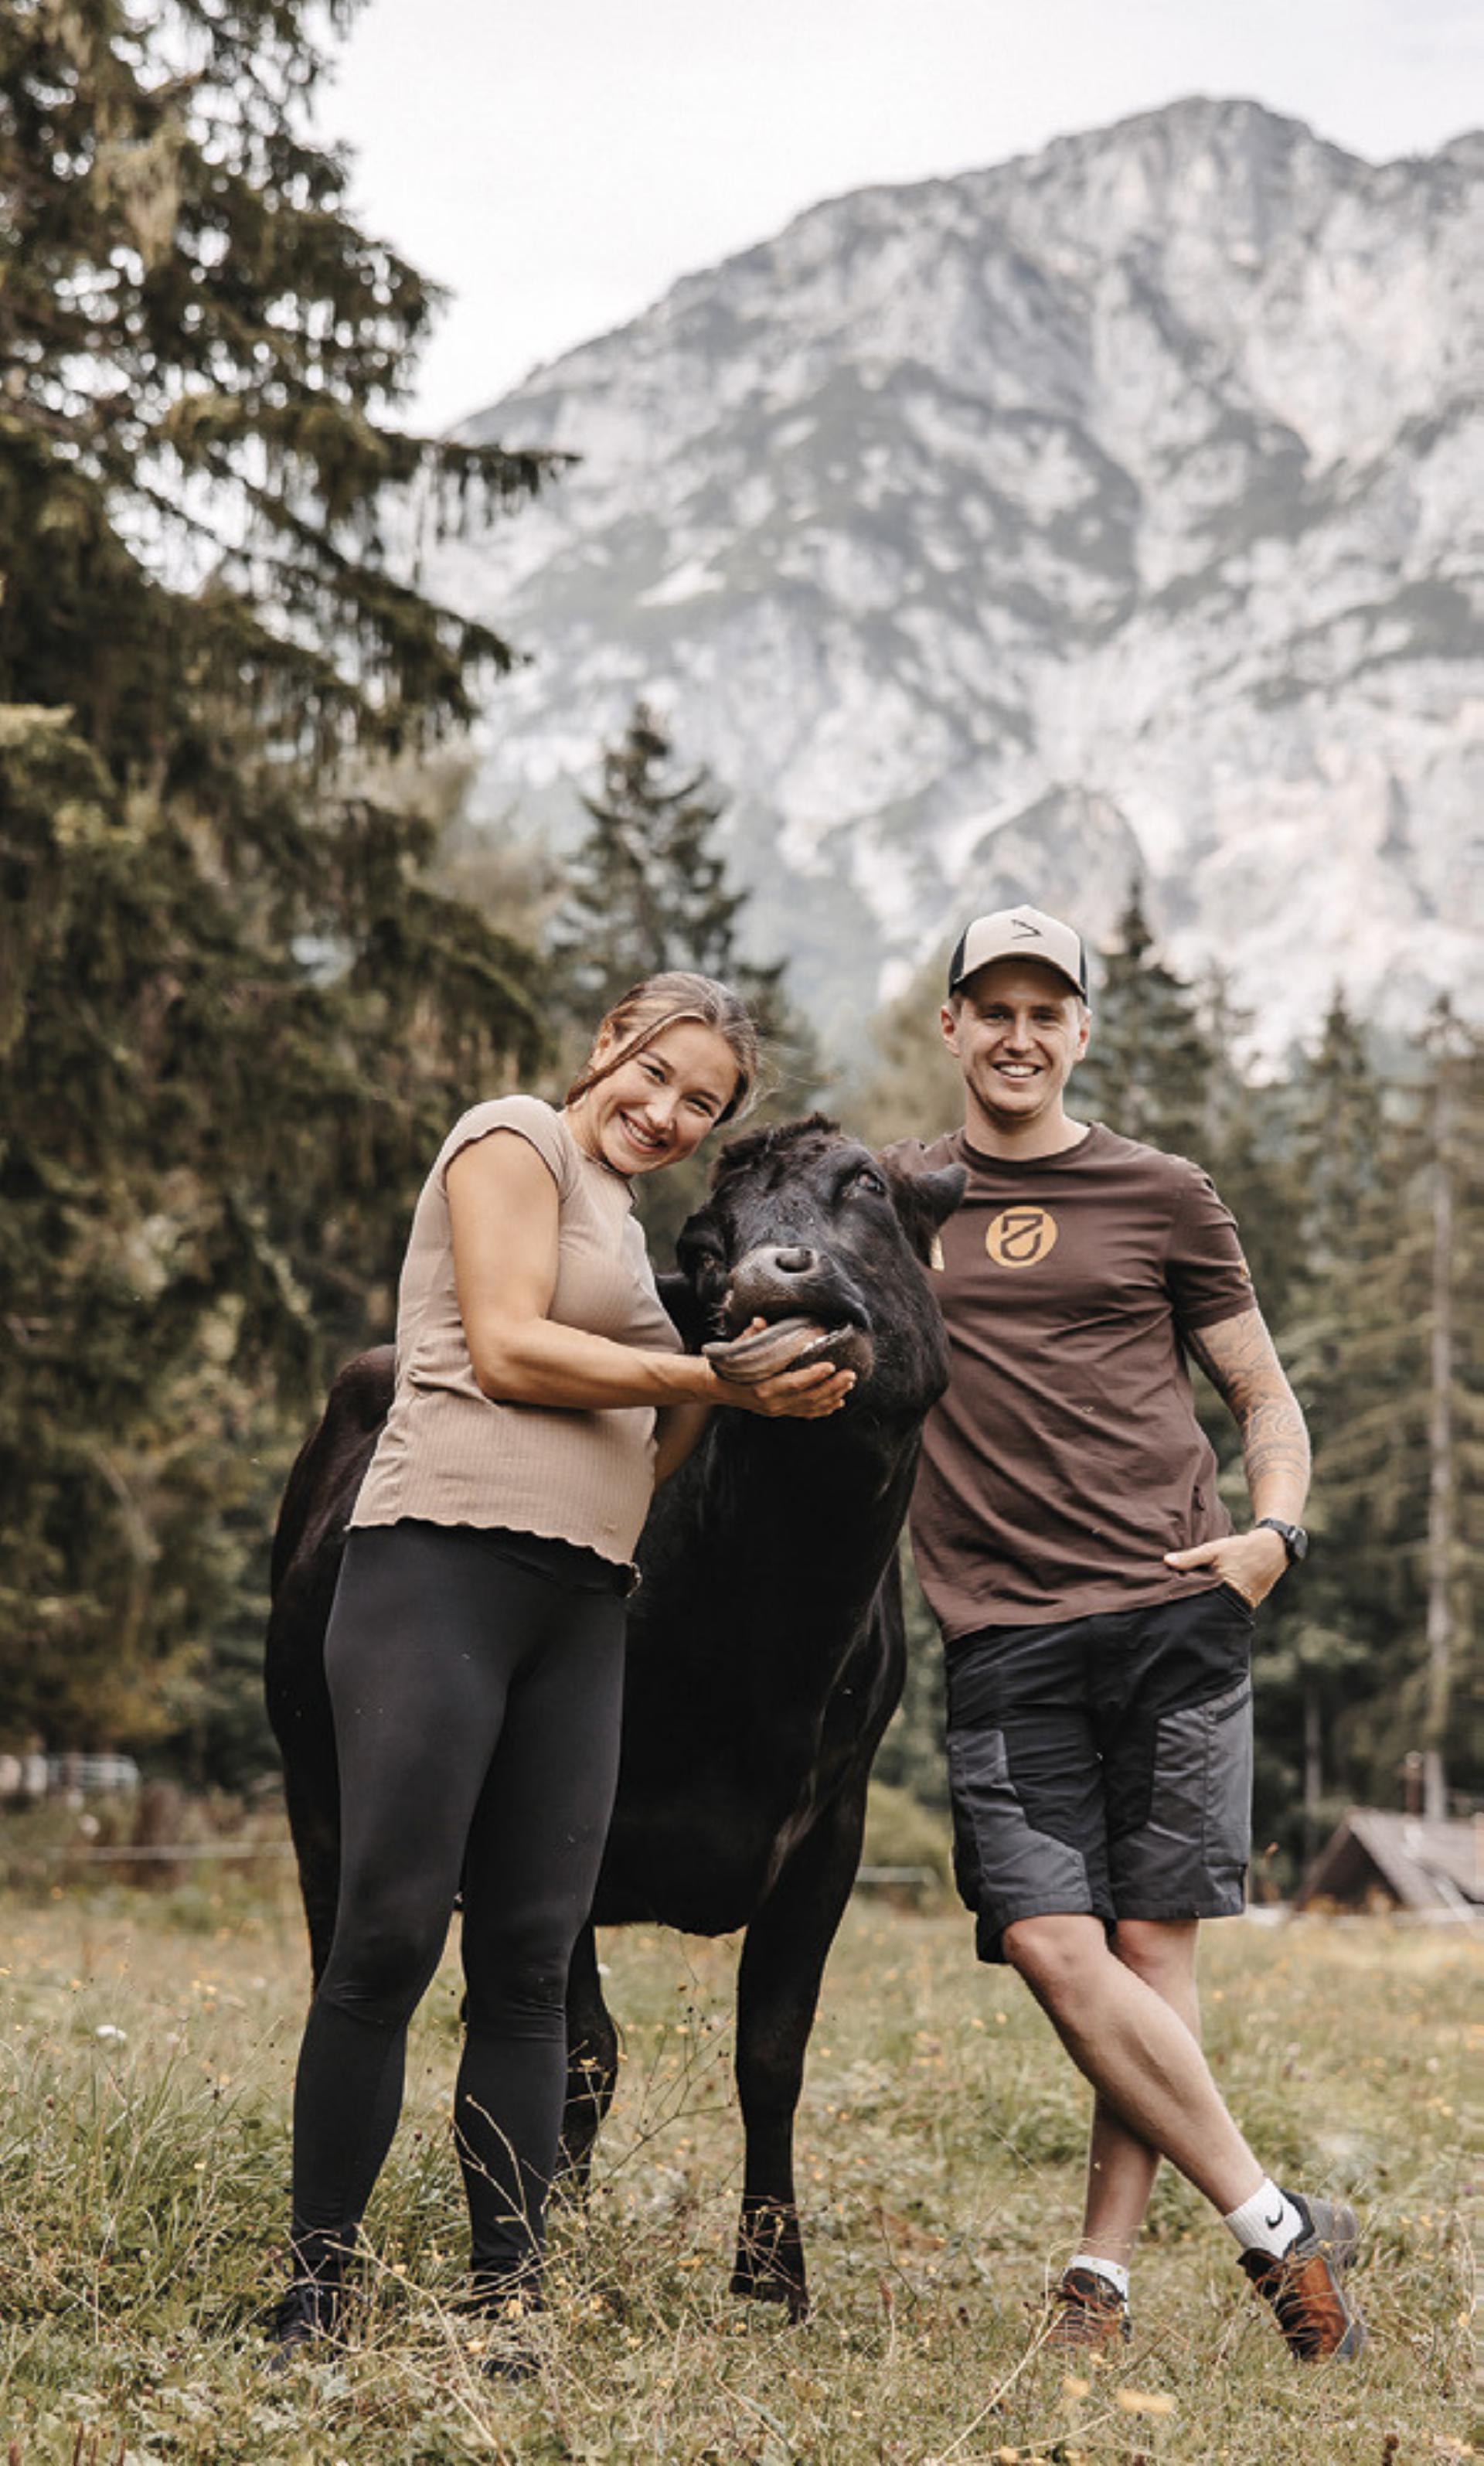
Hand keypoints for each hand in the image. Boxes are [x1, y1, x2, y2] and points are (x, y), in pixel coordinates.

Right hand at [707, 1319, 855, 1418]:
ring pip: (811, 1407)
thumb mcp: (738, 1348)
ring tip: (849, 1383)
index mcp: (762, 1387)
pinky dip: (823, 1409)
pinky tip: (838, 1401)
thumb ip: (751, 1335)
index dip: (814, 1376)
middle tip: (850, 1374)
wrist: (719, 1386)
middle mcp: (772, 1403)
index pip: (793, 1383)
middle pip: (809, 1397)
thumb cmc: (730, 1364)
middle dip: (832, 1386)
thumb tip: (760, 1320)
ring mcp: (778, 1410)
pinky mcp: (781, 1412)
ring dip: (833, 1396)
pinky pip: (806, 1413)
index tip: (831, 1365)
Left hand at [1164, 1526, 1288, 1607]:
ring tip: (1188, 1612)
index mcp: (1225, 1591)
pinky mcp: (1248, 1605)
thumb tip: (1166, 1561)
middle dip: (1194, 1612)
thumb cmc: (1240, 1549)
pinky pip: (1229, 1608)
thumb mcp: (1214, 1550)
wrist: (1271, 1549)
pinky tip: (1207, 1603)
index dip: (1185, 1607)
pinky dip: (1219, 1606)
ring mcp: (1243, 1606)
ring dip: (1206, 1609)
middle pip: (1208, 1612)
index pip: (1199, 1605)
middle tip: (1175, 1614)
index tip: (1170, 1608)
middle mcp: (1235, 1603)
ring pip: (1218, 1611)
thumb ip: (1191, 1557)